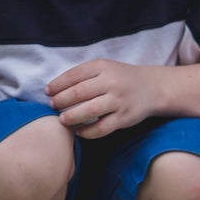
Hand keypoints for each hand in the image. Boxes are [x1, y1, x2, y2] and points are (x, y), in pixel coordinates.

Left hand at [46, 59, 162, 138]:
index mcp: (103, 67)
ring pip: (89, 110)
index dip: (58, 84)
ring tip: (61, 120)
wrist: (151, 88)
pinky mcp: (124, 118)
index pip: (74, 75)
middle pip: (79, 92)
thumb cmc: (120, 78)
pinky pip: (102, 128)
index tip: (48, 92)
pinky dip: (87, 132)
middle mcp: (111, 82)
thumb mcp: (104, 68)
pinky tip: (78, 132)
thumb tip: (54, 89)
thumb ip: (83, 75)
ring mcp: (118, 101)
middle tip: (52, 106)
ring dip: (71, 116)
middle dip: (61, 100)